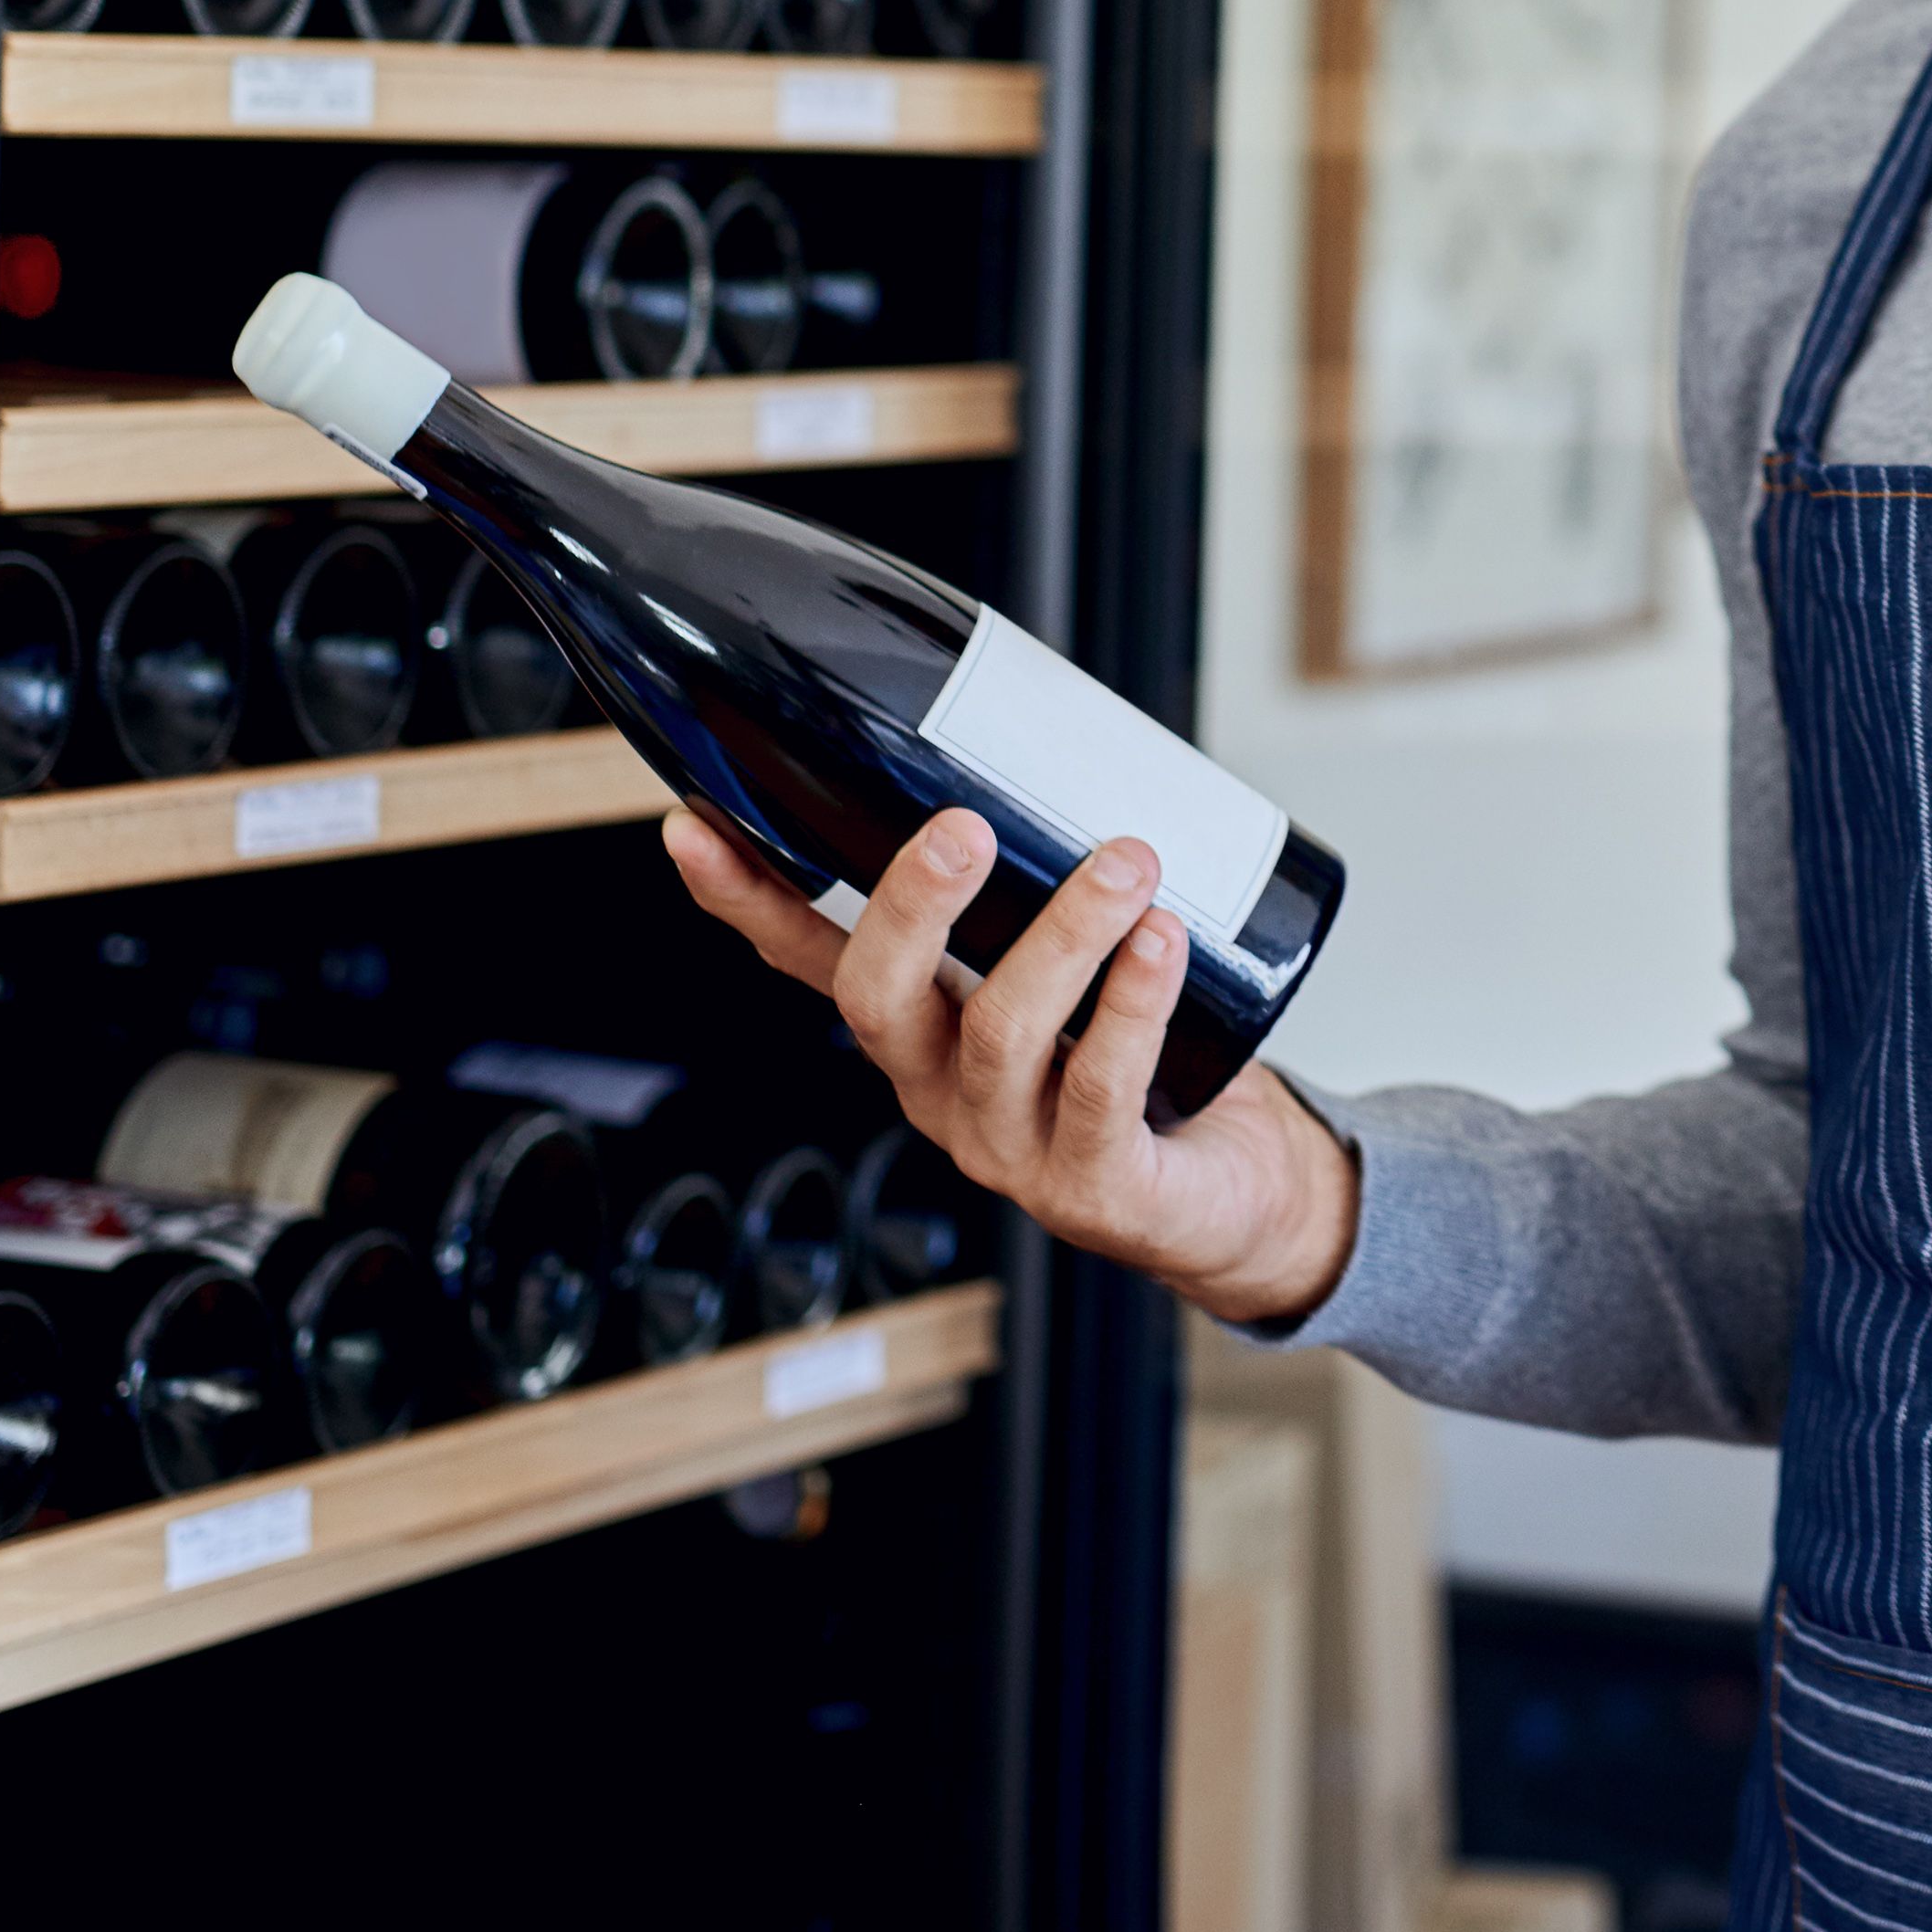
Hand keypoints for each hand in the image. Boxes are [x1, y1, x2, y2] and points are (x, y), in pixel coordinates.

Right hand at [661, 804, 1360, 1327]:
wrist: (1237, 1191)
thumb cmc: (1152, 1062)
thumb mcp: (1074, 966)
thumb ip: (1041, 882)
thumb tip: (1048, 740)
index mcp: (921, 1028)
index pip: (808, 960)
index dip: (747, 899)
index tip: (694, 825)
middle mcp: (941, 1090)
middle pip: (878, 1001)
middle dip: (912, 906)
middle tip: (964, 826)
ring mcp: (1010, 1146)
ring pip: (999, 1034)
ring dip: (1064, 936)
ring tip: (1126, 865)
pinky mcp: (1094, 1187)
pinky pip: (1098, 1089)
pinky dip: (1133, 1008)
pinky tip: (1164, 946)